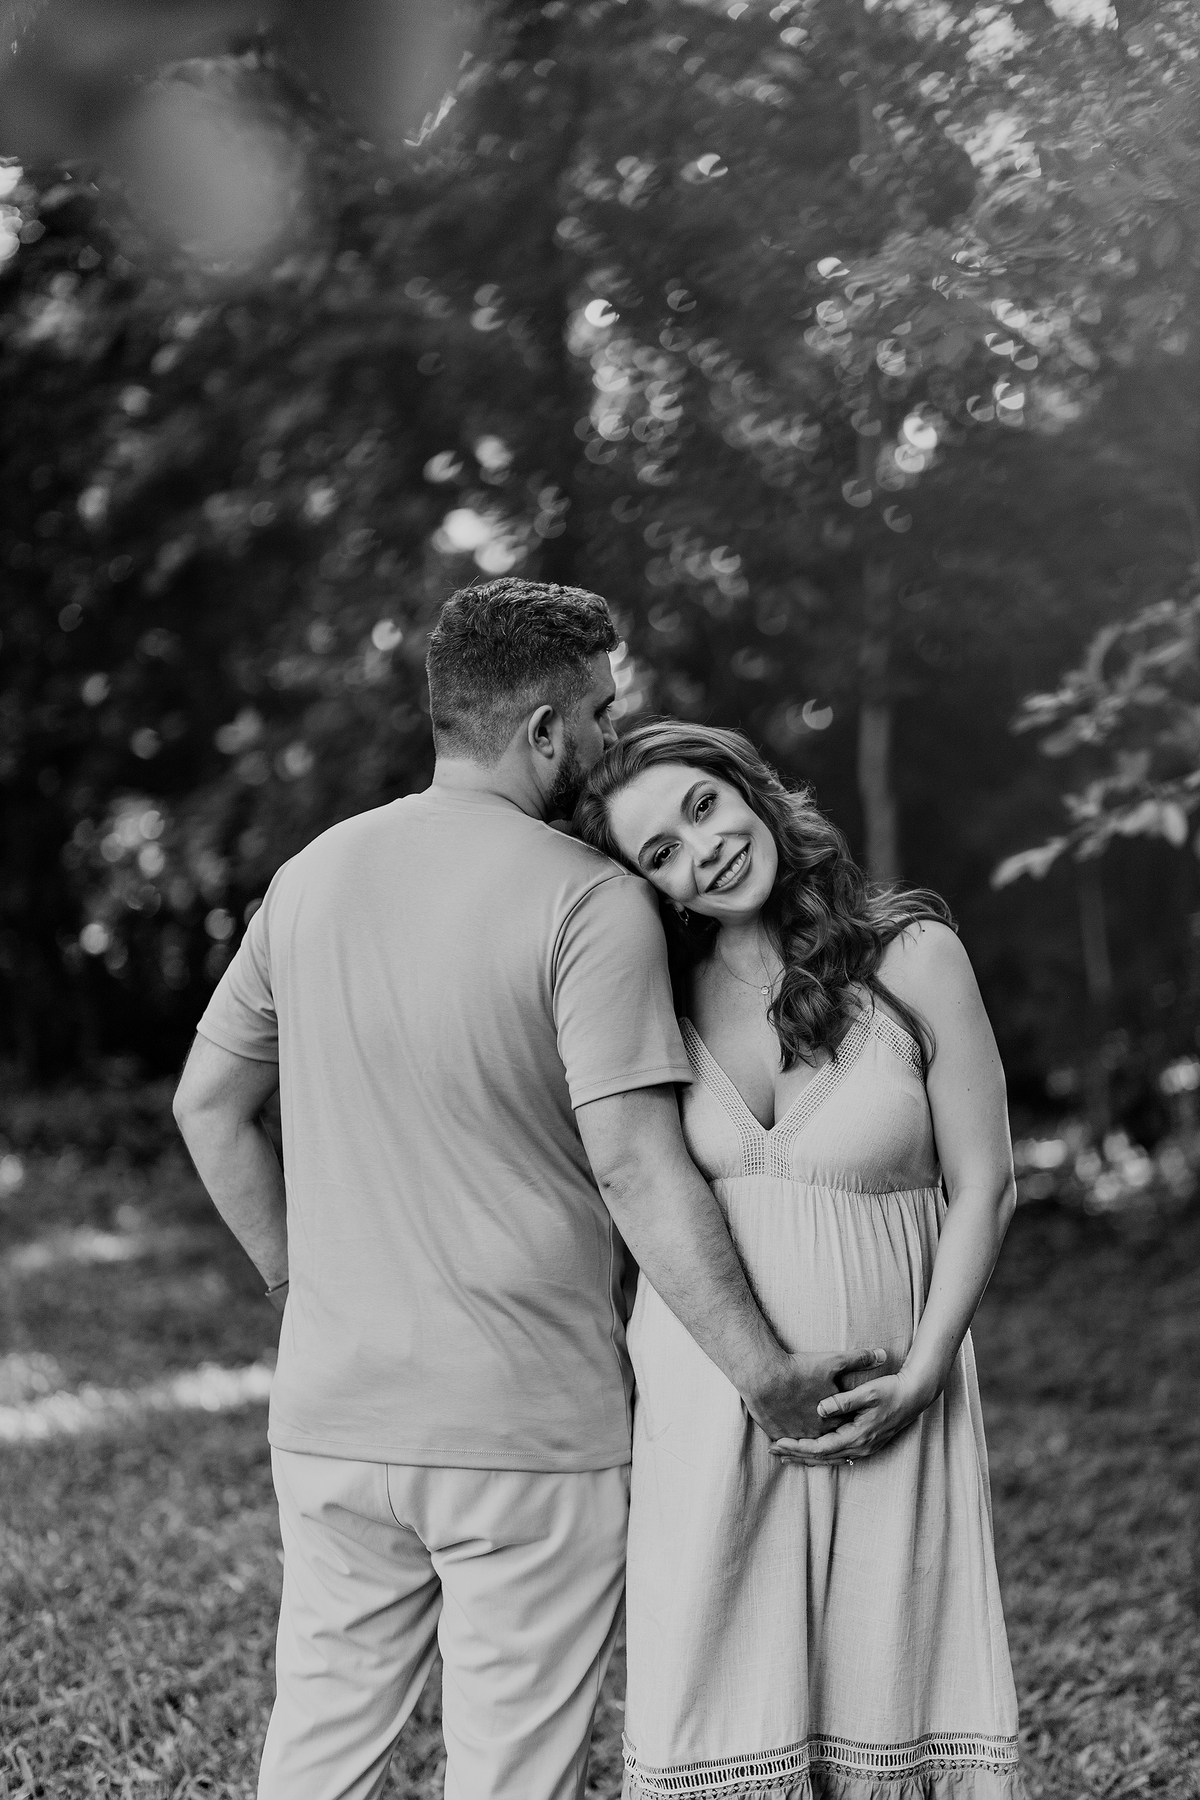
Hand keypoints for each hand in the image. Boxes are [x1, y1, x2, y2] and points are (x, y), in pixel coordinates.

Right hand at [746, 1347, 886, 1441]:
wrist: (764, 1375)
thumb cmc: (798, 1369)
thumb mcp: (833, 1361)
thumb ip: (859, 1359)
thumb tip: (884, 1354)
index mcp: (833, 1420)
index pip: (848, 1428)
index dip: (853, 1426)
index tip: (858, 1424)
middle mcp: (816, 1433)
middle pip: (829, 1442)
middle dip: (835, 1443)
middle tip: (842, 1445)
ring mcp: (796, 1435)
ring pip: (808, 1445)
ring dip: (814, 1448)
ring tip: (817, 1449)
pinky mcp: (778, 1433)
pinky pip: (789, 1443)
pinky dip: (793, 1444)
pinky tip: (793, 1444)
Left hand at [767, 1366, 933, 1466]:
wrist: (915, 1395)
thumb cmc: (891, 1390)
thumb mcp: (868, 1392)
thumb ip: (844, 1401)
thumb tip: (820, 1408)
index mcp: (858, 1436)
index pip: (821, 1448)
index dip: (798, 1447)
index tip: (778, 1442)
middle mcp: (860, 1447)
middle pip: (822, 1457)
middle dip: (797, 1454)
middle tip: (773, 1450)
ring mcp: (864, 1447)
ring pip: (830, 1458)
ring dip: (807, 1456)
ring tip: (786, 1454)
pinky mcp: (866, 1443)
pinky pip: (838, 1454)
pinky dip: (821, 1454)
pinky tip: (811, 1452)